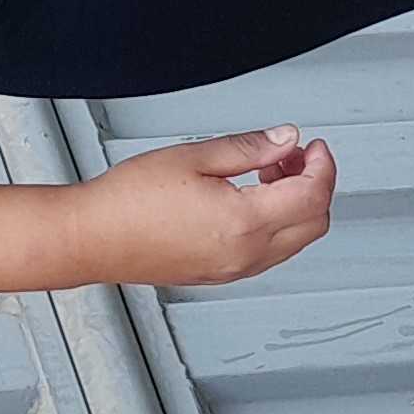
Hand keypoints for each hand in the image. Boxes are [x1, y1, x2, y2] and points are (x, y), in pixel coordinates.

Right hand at [77, 125, 337, 288]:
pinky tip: (248, 199)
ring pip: (295, 241)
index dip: (322, 165)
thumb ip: (248, 147)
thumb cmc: (128, 201)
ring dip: (295, 206)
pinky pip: (269, 253)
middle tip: (293, 155)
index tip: (314, 146)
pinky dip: (275, 224)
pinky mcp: (219, 275)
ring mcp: (234, 269)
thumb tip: (285, 139)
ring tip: (266, 172)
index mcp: (244, 223)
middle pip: (314, 223)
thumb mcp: (193, 156)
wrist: (91, 239)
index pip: (313, 196)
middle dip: (314, 185)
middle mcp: (245, 254)